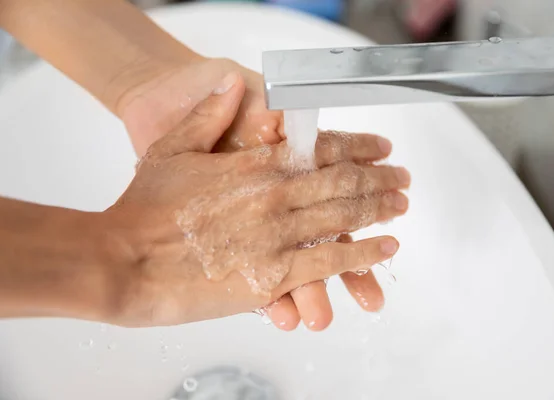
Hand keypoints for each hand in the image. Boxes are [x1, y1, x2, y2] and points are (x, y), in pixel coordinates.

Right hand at [107, 74, 407, 326]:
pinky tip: (386, 248)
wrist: (123, 261)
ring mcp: (278, 238)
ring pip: (346, 219)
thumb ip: (209, 115)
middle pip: (344, 183)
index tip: (382, 149)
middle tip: (403, 180)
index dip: (359, 146)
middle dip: (379, 180)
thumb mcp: (172, 149)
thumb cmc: (142, 208)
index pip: (323, 149)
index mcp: (255, 165)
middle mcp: (275, 198)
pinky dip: (363, 254)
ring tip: (401, 206)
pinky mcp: (274, 277)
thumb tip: (233, 85)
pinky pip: (331, 263)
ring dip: (380, 210)